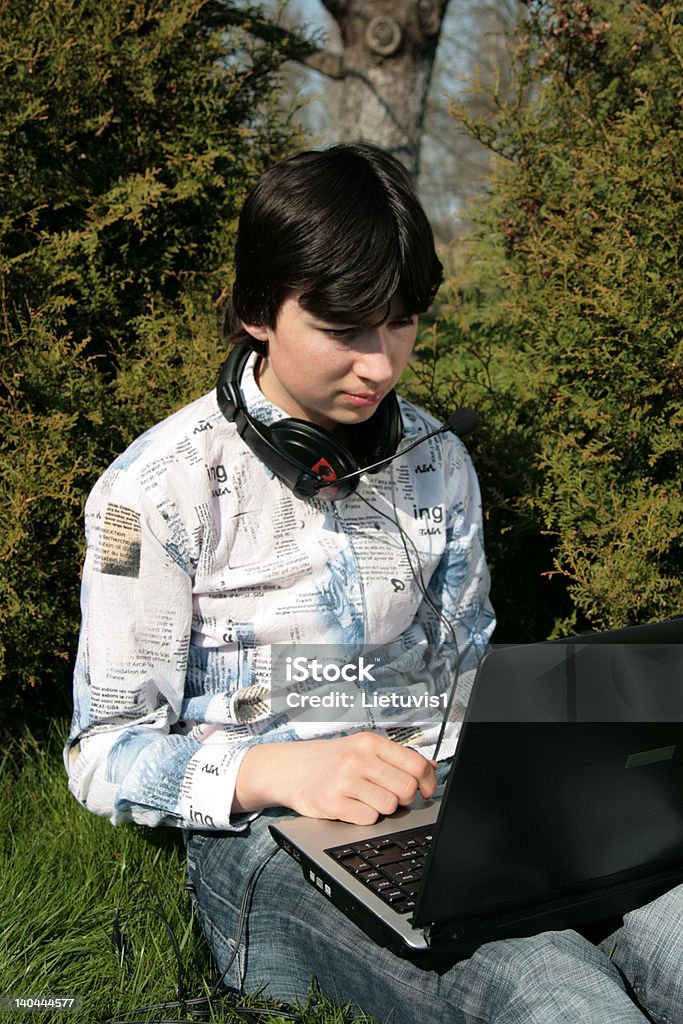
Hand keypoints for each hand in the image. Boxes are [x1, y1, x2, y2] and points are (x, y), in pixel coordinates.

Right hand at [233, 732, 436, 824]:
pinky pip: (368, 819)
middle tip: (391, 796)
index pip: (415, 763)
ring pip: (390, 806)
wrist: (290, 768)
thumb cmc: (331, 759)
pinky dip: (365, 817)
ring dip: (383, 809)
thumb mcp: (363, 748)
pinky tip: (353, 807)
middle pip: (406, 788)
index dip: (427, 782)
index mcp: (371, 742)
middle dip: (404, 798)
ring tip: (367, 799)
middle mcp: (358, 758)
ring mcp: (345, 780)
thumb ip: (396, 757)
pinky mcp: (332, 802)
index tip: (426, 791)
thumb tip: (431, 767)